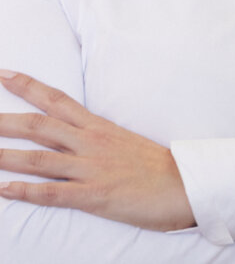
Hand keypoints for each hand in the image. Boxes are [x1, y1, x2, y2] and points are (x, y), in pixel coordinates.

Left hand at [0, 70, 194, 230]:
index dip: (28, 86)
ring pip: (39, 158)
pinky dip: (25, 191)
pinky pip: (53, 192)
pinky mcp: (94, 194)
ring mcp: (91, 168)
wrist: (182, 183)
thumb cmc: (153, 164)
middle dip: (6, 119)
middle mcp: (90, 142)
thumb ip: (95, 136)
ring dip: (6, 155)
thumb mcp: (122, 139)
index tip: (4, 74)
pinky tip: (4, 189)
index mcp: (97, 126)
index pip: (56, 99)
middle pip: (40, 125)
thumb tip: (70, 134)